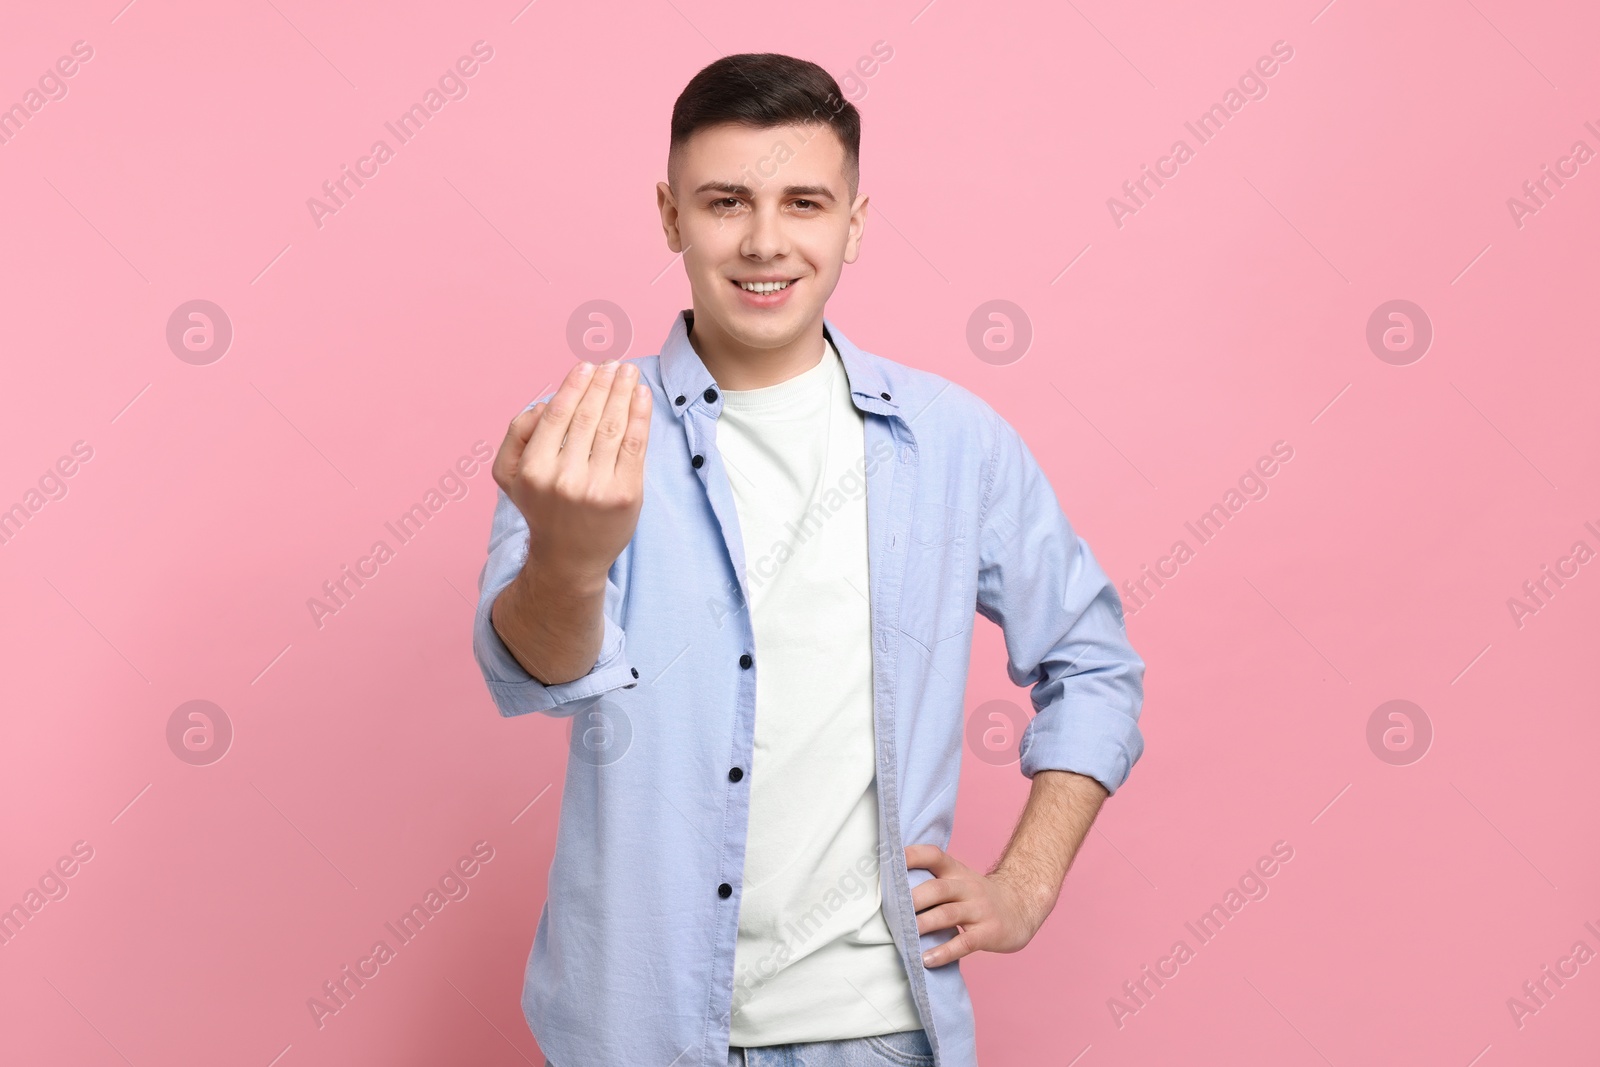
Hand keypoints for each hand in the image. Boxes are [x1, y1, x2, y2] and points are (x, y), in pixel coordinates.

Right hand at [492, 359, 652, 589]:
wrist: (569, 558)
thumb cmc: (542, 508)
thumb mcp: (510, 476)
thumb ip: (516, 435)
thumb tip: (543, 403)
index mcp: (533, 470)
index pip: (557, 415)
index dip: (574, 386)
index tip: (587, 366)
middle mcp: (563, 478)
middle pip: (588, 417)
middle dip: (603, 383)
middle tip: (614, 364)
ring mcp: (597, 488)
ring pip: (612, 427)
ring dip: (623, 392)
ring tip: (630, 372)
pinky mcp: (625, 495)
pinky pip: (634, 446)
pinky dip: (639, 416)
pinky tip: (641, 396)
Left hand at [905, 844, 1055, 967]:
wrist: (1022, 905)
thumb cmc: (978, 896)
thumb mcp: (959, 880)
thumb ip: (932, 882)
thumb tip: (889, 892)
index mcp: (956, 872)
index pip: (934, 856)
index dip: (913, 856)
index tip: (890, 861)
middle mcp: (967, 887)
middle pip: (937, 889)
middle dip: (913, 899)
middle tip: (890, 910)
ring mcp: (979, 910)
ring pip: (948, 915)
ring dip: (924, 925)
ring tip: (904, 936)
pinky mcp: (988, 933)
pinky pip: (964, 943)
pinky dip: (944, 952)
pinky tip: (927, 960)